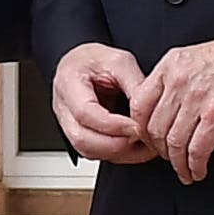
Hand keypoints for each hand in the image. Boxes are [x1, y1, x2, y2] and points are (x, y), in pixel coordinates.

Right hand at [51, 42, 154, 164]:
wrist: (83, 63)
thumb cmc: (97, 60)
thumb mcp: (120, 62)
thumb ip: (134, 85)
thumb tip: (150, 111)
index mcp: (69, 83)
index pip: (85, 113)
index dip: (112, 125)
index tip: (136, 126)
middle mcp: (63, 108)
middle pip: (83, 139)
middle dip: (117, 144)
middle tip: (143, 138)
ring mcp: (68, 125)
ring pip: (88, 151)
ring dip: (119, 153)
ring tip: (144, 145)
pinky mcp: (78, 135)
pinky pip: (95, 153)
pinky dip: (117, 154)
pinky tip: (136, 147)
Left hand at [139, 32, 213, 182]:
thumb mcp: (194, 58)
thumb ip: (173, 80)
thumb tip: (161, 110)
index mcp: (170, 65)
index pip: (139, 105)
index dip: (141, 131)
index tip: (149, 142)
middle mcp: (178, 80)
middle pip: (155, 128)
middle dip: (160, 151)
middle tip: (168, 160)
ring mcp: (197, 97)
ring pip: (174, 142)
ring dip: (177, 163)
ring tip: (185, 171)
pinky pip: (197, 148)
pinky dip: (195, 165)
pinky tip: (198, 170)